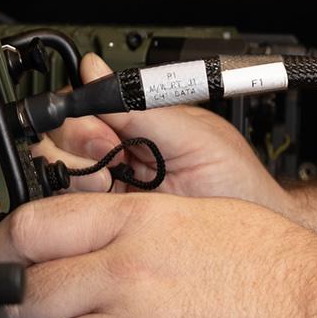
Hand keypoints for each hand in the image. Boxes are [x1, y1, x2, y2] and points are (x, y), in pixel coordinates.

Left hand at [0, 191, 316, 317]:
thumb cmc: (290, 275)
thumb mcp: (210, 216)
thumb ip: (142, 222)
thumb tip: (93, 235)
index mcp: (144, 221)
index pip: (35, 225)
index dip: (3, 247)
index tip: (0, 260)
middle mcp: (132, 273)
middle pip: (28, 290)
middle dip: (14, 308)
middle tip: (18, 317)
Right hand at [40, 52, 293, 214]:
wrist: (254, 248)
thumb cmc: (237, 186)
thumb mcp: (194, 137)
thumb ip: (143, 107)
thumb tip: (94, 69)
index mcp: (140, 123)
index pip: (86, 105)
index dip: (84, 113)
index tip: (102, 130)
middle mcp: (120, 152)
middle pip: (64, 136)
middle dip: (80, 142)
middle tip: (109, 155)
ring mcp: (113, 188)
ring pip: (62, 173)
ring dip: (80, 174)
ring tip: (111, 183)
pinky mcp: (109, 221)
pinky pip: (73, 210)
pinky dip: (80, 206)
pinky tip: (108, 205)